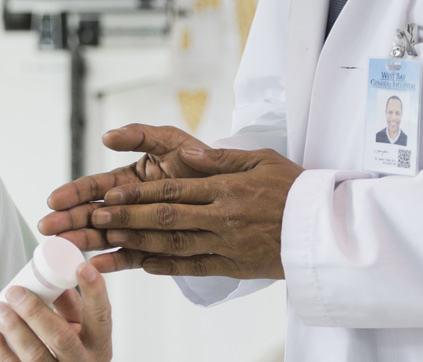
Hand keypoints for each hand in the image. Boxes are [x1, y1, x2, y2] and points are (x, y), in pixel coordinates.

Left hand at [0, 262, 111, 361]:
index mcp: (97, 345)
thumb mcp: (78, 328)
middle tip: (15, 292)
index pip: (101, 317)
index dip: (94, 292)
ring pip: (35, 356)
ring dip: (13, 329)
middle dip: (35, 312)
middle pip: (61, 338)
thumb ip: (69, 303)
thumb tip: (57, 275)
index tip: (83, 267)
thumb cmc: (68, 350)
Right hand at [39, 124, 214, 270]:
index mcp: (128, 180)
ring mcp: (140, 229)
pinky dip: (113, 262)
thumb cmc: (202, 163)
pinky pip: (132, 257)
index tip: (54, 201)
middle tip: (47, 228)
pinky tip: (95, 265)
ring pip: (106, 237)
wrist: (237, 193)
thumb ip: (140, 135)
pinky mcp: (156, 250)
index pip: (95, 187)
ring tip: (62, 248)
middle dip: (68, 221)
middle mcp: (130, 206)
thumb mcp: (171, 141)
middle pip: (93, 214)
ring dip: (83, 242)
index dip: (73, 193)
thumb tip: (107, 136)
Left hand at [86, 145, 302, 279]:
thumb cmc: (293, 187)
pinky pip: (194, 267)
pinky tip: (143, 264)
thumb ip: (220, 159)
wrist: (325, 227)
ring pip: (174, 245)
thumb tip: (189, 155)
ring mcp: (227, 244)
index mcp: (226, 188)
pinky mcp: (234, 265)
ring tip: (109, 239)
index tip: (110, 194)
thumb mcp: (260, 159)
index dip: (138, 194)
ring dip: (138, 242)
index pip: (172, 191)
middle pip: (165, 219)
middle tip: (96, 217)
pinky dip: (167, 266)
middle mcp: (222, 218)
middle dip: (127, 218)